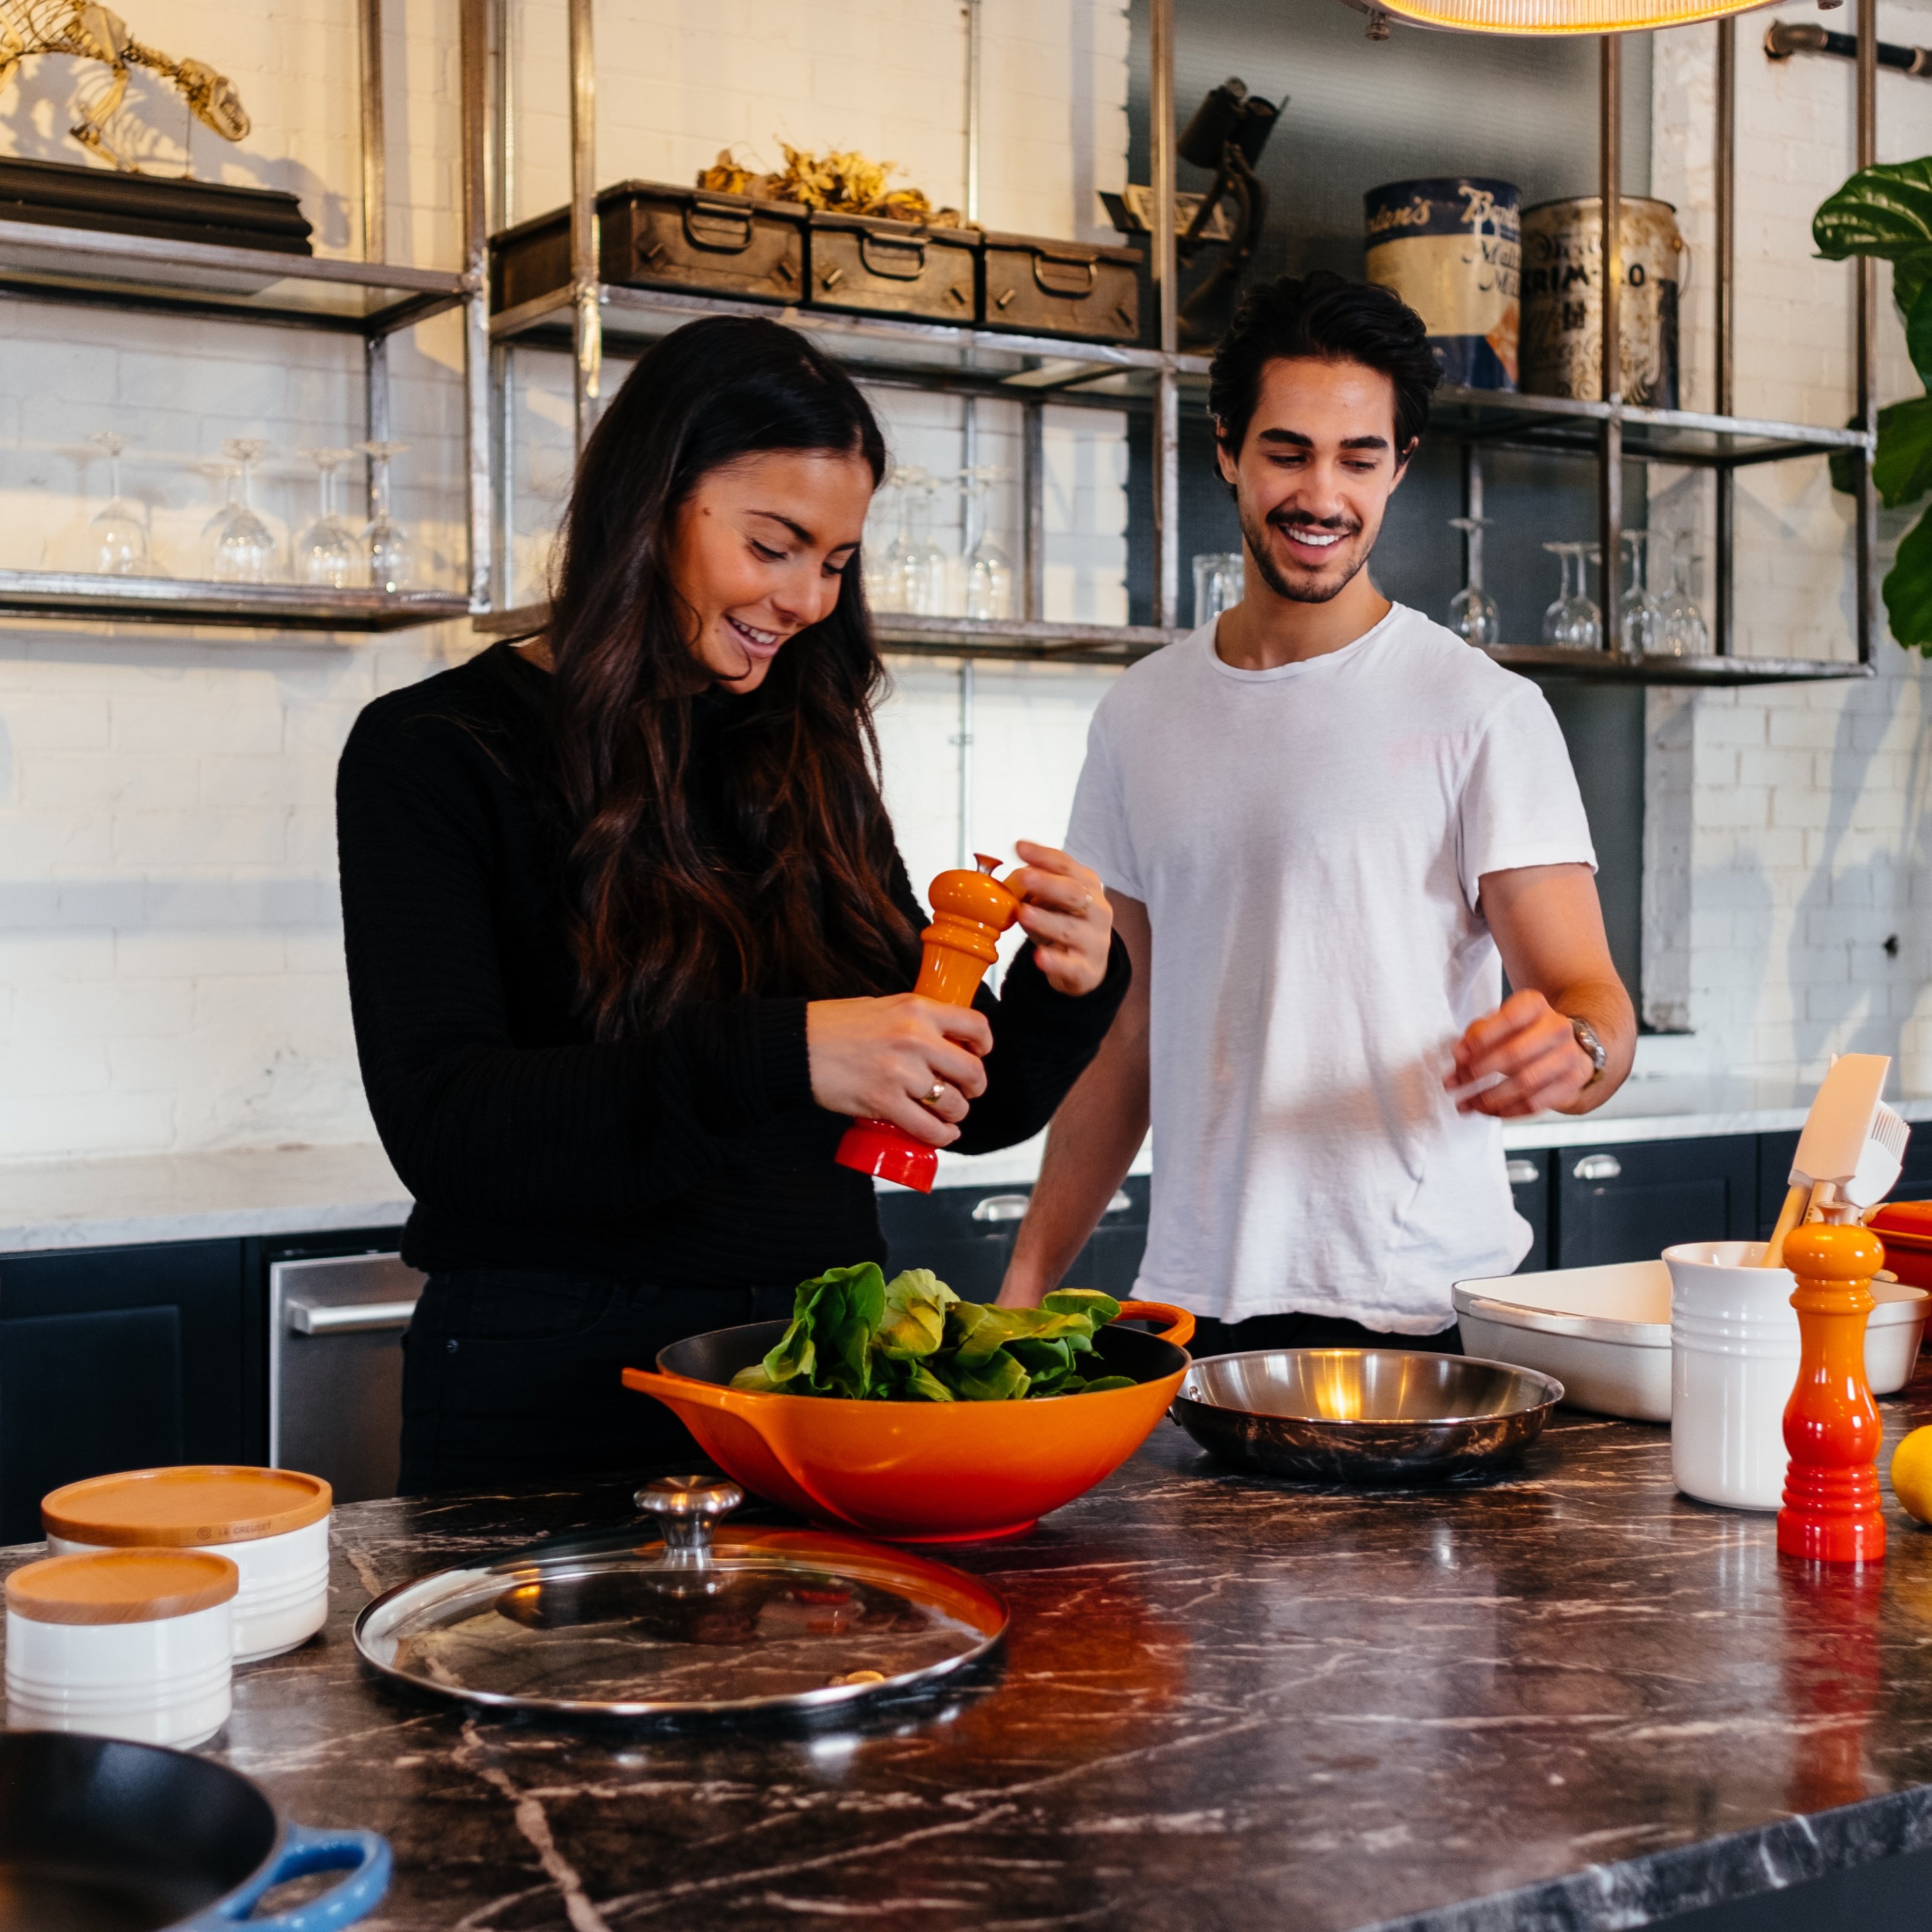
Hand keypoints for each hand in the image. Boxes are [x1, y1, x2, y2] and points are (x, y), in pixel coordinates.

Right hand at [806, 994, 992, 1145]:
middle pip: (972, 1071)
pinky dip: (940, 1136)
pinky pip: (928, 1128)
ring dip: (956, 1114)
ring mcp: (900, 1072)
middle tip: (965, 1092)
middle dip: (975, 1087)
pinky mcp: (883, 1101)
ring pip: (953, 1104)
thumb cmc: (835, 1025)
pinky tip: (941, 1133)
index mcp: (918, 1008)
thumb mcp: (885, 1006)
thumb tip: (945, 1041)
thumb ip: (916, 1021)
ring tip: (947, 1114)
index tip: (978, 1055)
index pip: (976, 1025)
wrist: (796, 1044)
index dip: (984, 1046)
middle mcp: (915, 1038)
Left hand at [1008, 841, 1112, 995]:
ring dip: (1046, 920)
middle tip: (1024, 876)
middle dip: (1048, 884)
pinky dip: (1055, 961)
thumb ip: (1035, 886)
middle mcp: (1096, 910)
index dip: (1043, 856)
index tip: (1019, 847)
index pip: (1066, 866)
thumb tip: (1011, 875)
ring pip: (1071, 929)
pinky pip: (1071, 965)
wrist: (1088, 966)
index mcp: (1087, 886)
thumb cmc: (1065, 923)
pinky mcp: (1086, 969)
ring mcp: (1094, 940)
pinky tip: (1039, 957)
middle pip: (1074, 893)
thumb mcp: (1052, 901)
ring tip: (1024, 913)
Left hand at [1447, 989, 1593, 1117]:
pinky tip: (1489, 1112)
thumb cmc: (1521, 1033)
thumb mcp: (1498, 1023)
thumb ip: (1477, 1034)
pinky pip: (1536, 1103)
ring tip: (1466, 1103)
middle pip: (1515, 1054)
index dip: (1481, 1039)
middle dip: (1478, 1072)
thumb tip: (1460, 1054)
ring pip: (1526, 1083)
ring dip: (1490, 1098)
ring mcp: (1569, 1055)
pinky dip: (1508, 1111)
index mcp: (1535, 1005)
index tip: (1458, 1056)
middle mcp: (1556, 1027)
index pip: (1509, 1019)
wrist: (1561, 1045)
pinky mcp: (1572, 1082)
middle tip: (1455, 1083)